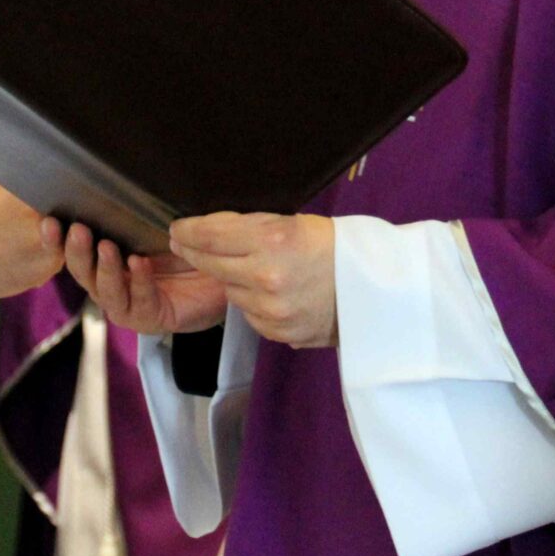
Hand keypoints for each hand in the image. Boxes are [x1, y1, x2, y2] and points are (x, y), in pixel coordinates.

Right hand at [62, 223, 228, 336]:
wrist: (222, 274)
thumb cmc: (186, 247)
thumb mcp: (159, 224)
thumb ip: (138, 210)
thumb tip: (120, 177)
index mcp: (105, 259)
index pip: (74, 250)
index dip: (57, 238)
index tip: (49, 221)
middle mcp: (110, 284)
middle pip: (83, 272)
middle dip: (77, 252)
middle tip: (78, 231)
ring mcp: (127, 305)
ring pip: (105, 291)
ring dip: (105, 269)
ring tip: (107, 247)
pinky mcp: (149, 319)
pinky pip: (139, 301)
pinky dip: (138, 281)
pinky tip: (140, 263)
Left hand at [168, 213, 337, 347]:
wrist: (377, 290)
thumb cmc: (338, 246)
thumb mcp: (295, 222)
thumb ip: (254, 227)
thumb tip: (210, 231)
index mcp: (274, 239)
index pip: (212, 234)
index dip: (189, 231)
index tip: (177, 229)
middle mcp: (267, 276)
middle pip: (211, 263)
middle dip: (193, 252)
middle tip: (182, 244)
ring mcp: (272, 309)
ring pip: (229, 291)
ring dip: (230, 279)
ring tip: (245, 267)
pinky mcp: (279, 332)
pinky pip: (249, 314)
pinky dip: (252, 303)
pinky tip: (267, 292)